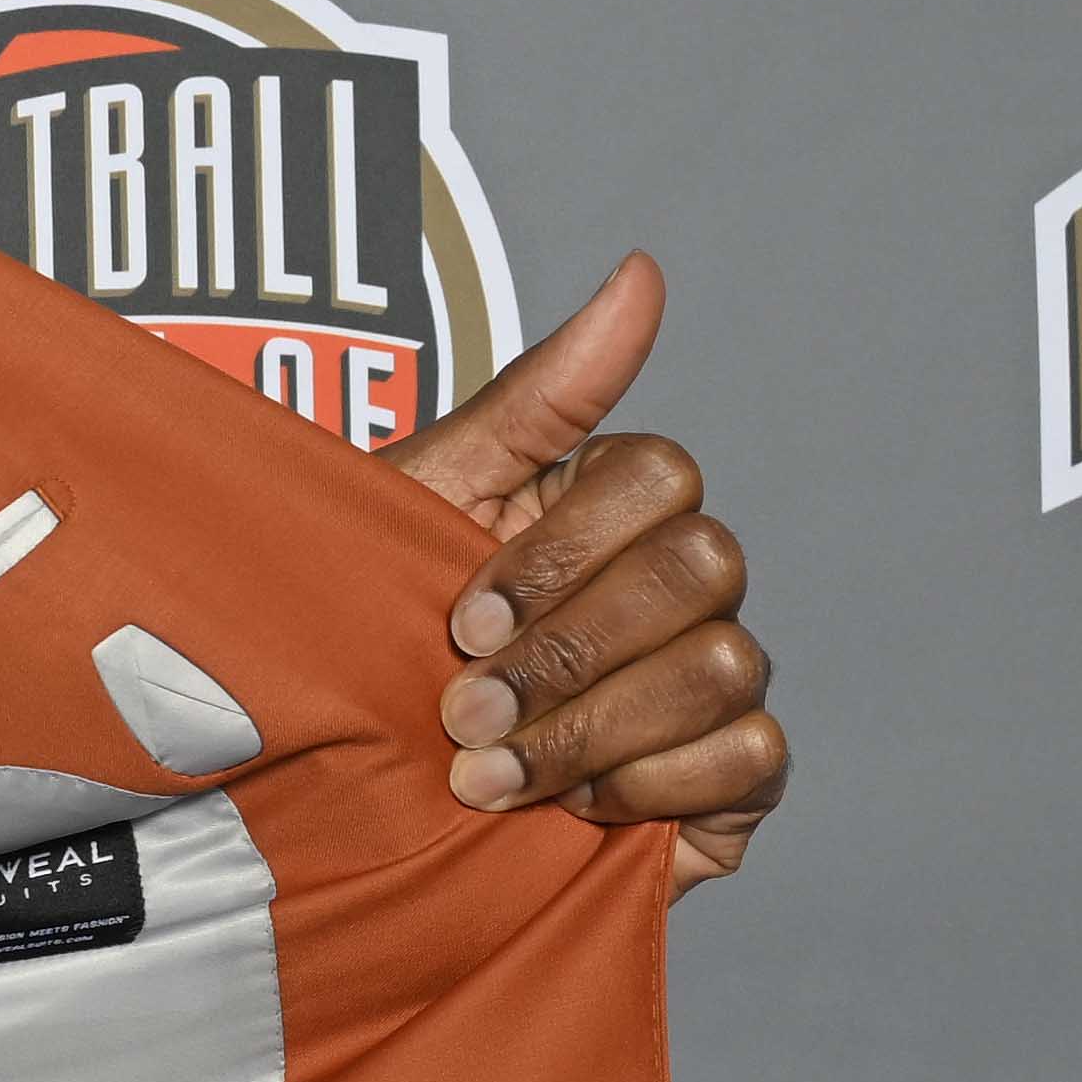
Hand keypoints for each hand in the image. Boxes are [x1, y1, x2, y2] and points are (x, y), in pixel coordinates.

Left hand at [385, 255, 782, 883]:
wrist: (330, 805)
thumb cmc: (362, 641)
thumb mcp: (419, 510)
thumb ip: (535, 397)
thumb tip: (641, 271)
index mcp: (604, 508)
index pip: (660, 474)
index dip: (561, 553)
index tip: (459, 619)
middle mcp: (673, 586)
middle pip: (703, 567)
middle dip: (570, 654)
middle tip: (462, 714)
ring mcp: (709, 679)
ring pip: (724, 665)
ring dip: (593, 731)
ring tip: (490, 777)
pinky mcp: (727, 781)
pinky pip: (751, 757)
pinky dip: (652, 786)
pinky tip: (570, 810)